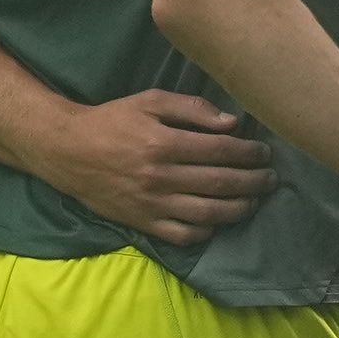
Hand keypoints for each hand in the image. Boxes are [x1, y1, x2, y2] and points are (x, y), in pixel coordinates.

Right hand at [54, 90, 269, 246]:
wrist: (67, 151)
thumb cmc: (113, 121)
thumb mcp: (149, 102)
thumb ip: (192, 109)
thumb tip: (232, 122)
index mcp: (163, 144)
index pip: (220, 151)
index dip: (249, 153)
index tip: (264, 152)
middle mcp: (160, 177)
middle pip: (220, 183)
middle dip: (252, 182)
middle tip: (270, 178)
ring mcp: (152, 204)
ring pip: (207, 214)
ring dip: (238, 209)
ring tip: (254, 201)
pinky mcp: (143, 223)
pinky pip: (183, 235)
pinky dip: (206, 231)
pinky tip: (218, 221)